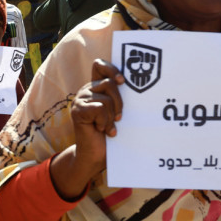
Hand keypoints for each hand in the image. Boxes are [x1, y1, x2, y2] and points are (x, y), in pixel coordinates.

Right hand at [71, 59, 123, 175]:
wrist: (96, 156)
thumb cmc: (111, 134)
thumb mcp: (118, 111)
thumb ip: (122, 96)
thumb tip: (143, 84)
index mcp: (96, 87)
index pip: (99, 65)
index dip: (112, 69)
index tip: (123, 81)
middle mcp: (87, 90)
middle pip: (109, 82)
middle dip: (119, 101)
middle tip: (119, 117)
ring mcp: (80, 100)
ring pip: (106, 98)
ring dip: (111, 116)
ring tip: (108, 127)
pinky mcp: (77, 111)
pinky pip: (99, 109)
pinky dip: (105, 122)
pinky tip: (101, 130)